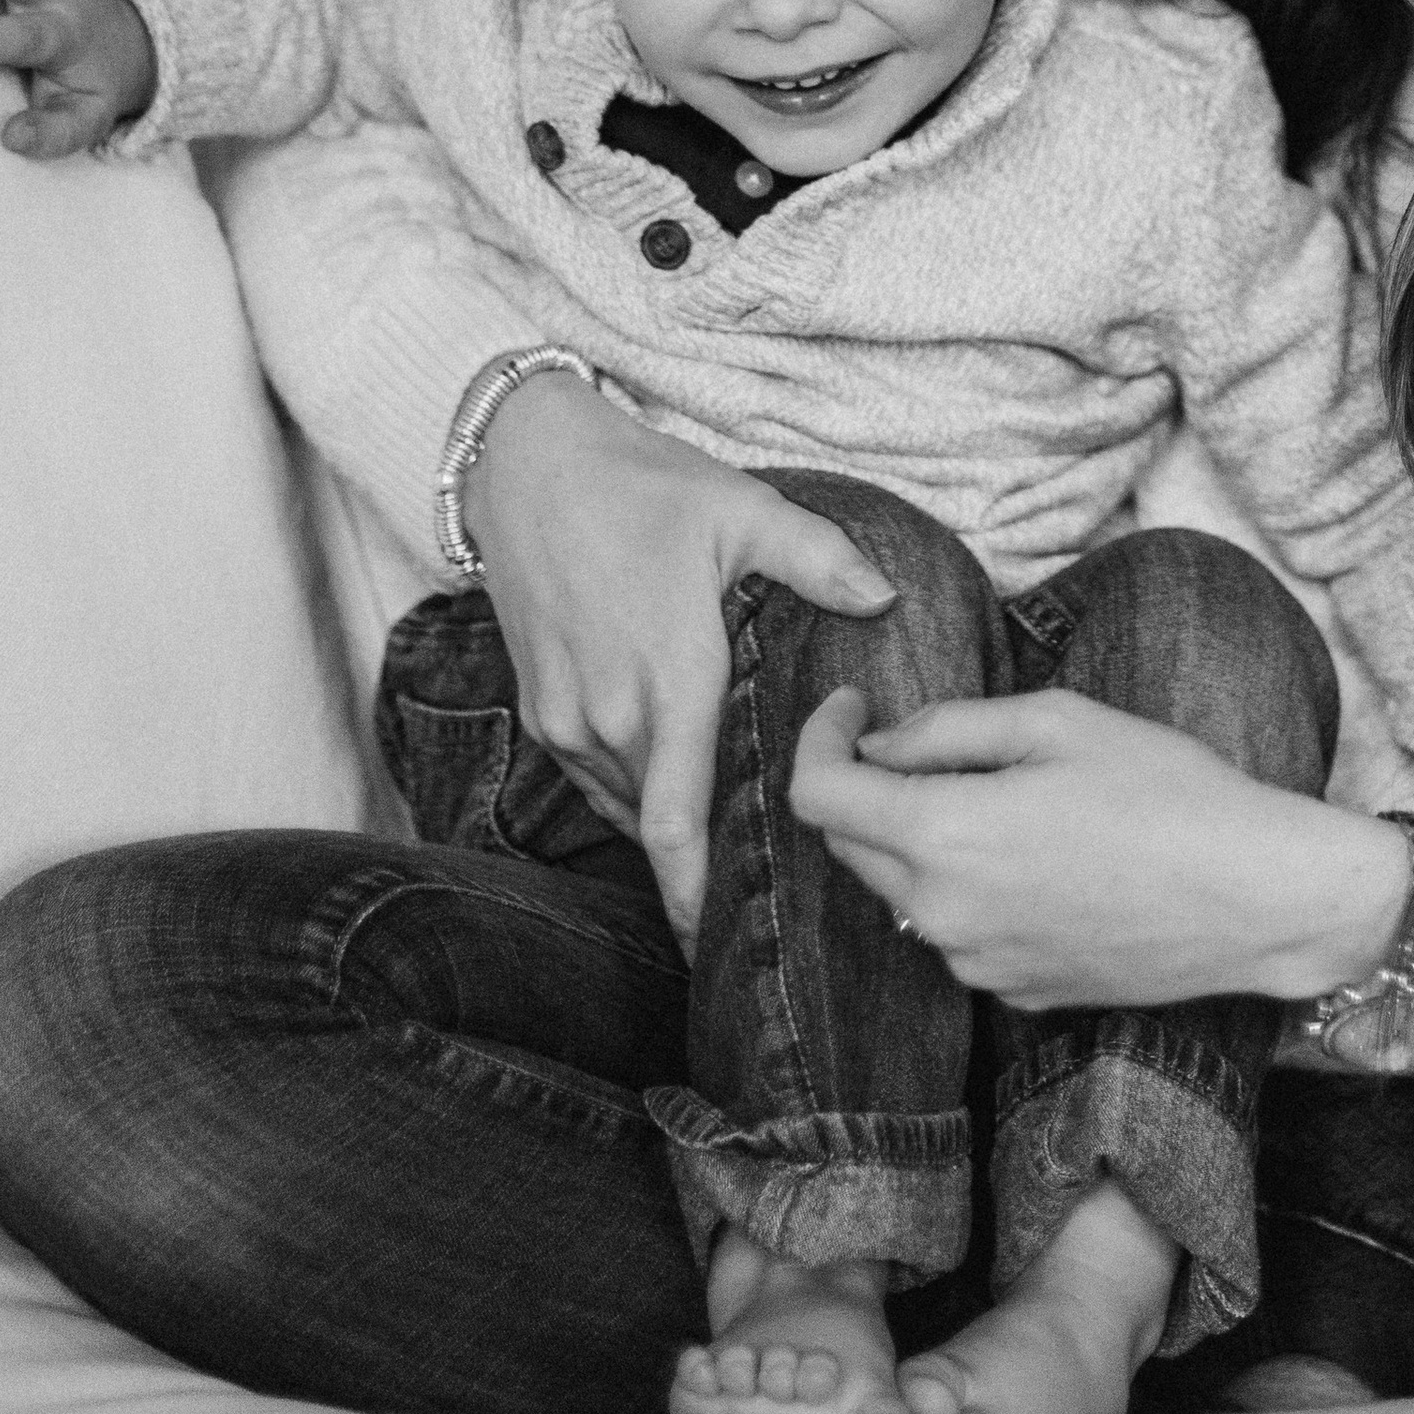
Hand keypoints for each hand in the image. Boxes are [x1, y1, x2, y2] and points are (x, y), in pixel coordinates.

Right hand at [469, 367, 896, 952]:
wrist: (527, 465)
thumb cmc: (642, 485)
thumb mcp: (743, 509)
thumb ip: (820, 561)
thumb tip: (887, 600)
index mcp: (668, 682)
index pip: (675, 826)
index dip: (693, 897)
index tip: (716, 948)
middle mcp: (608, 717)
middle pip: (661, 821)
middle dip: (703, 856)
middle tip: (762, 870)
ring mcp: (565, 718)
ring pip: (626, 801)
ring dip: (669, 818)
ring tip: (723, 827)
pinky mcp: (539, 709)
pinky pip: (592, 775)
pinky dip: (632, 787)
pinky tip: (671, 771)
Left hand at [788, 688, 1413, 1011]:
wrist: (1255, 896)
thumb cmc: (1167, 791)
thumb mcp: (1057, 720)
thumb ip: (948, 728)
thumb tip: (879, 745)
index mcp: (943, 836)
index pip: (818, 795)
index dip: (820, 737)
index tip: (852, 705)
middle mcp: (940, 915)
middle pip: (852, 846)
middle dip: (868, 787)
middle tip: (931, 742)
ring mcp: (976, 964)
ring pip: (904, 891)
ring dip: (923, 841)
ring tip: (1006, 800)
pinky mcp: (1014, 994)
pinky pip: (958, 932)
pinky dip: (970, 889)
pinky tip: (1041, 859)